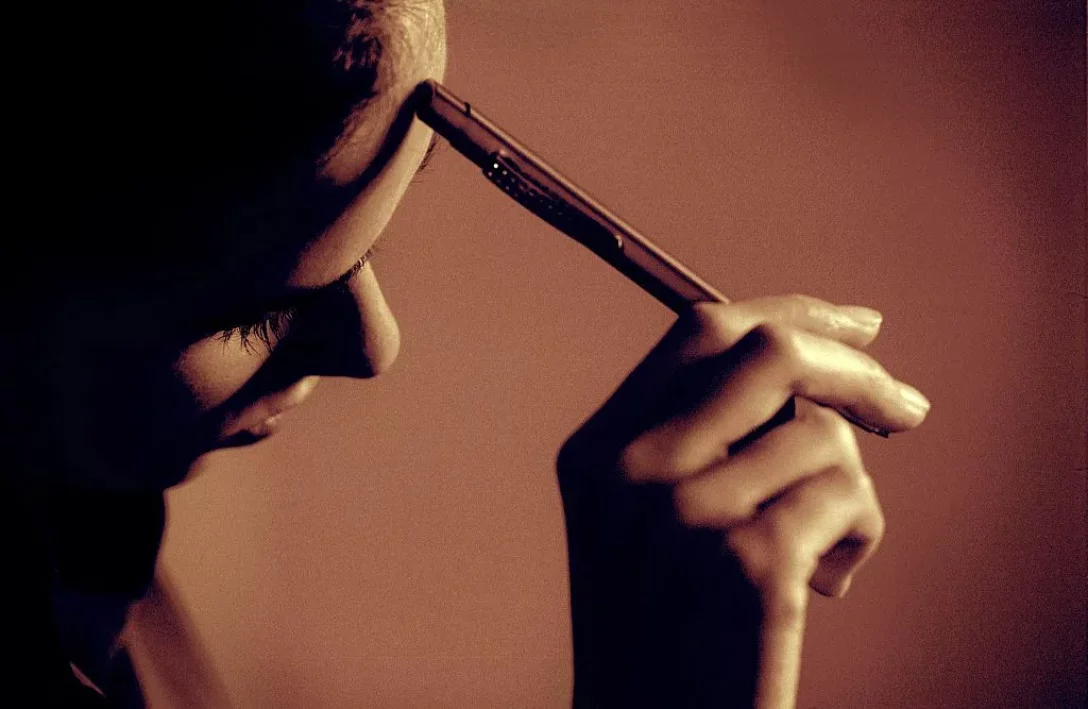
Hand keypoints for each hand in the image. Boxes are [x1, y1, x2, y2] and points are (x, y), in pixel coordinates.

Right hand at [556, 295, 929, 707]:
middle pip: (769, 355)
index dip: (790, 314)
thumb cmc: (667, 636)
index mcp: (597, 452)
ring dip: (850, 490)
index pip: (701, 333)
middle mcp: (630, 472)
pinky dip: (859, 533)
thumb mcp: (646, 527)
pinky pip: (846, 494)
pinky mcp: (747, 565)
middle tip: (907, 407)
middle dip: (857, 368)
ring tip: (823, 550)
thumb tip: (812, 365)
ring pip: (822, 434)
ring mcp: (684, 515)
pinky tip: (828, 578)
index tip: (857, 326)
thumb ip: (698, 440)